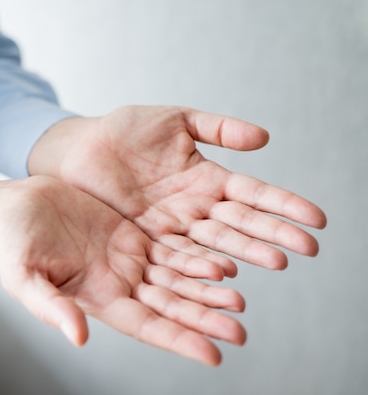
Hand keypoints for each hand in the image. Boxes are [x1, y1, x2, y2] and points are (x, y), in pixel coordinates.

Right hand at [0, 176, 246, 364]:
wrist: (17, 205)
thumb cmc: (14, 241)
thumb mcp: (24, 275)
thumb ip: (51, 306)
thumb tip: (80, 338)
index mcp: (96, 298)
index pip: (145, 325)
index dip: (178, 339)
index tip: (213, 354)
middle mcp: (117, 284)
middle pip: (169, 306)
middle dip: (202, 319)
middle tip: (238, 331)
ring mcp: (126, 260)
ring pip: (175, 279)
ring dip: (206, 291)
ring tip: (238, 300)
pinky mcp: (130, 236)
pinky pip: (171, 248)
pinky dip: (195, 258)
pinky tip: (221, 263)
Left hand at [29, 105, 326, 273]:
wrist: (77, 149)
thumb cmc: (123, 131)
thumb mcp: (174, 121)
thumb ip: (217, 128)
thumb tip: (265, 138)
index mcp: (205, 178)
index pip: (252, 193)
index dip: (283, 205)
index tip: (317, 218)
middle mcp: (193, 207)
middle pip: (239, 223)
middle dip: (272, 235)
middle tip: (307, 250)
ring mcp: (170, 226)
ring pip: (213, 243)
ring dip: (244, 254)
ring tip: (275, 264)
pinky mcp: (143, 240)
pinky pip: (175, 255)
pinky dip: (199, 265)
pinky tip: (223, 274)